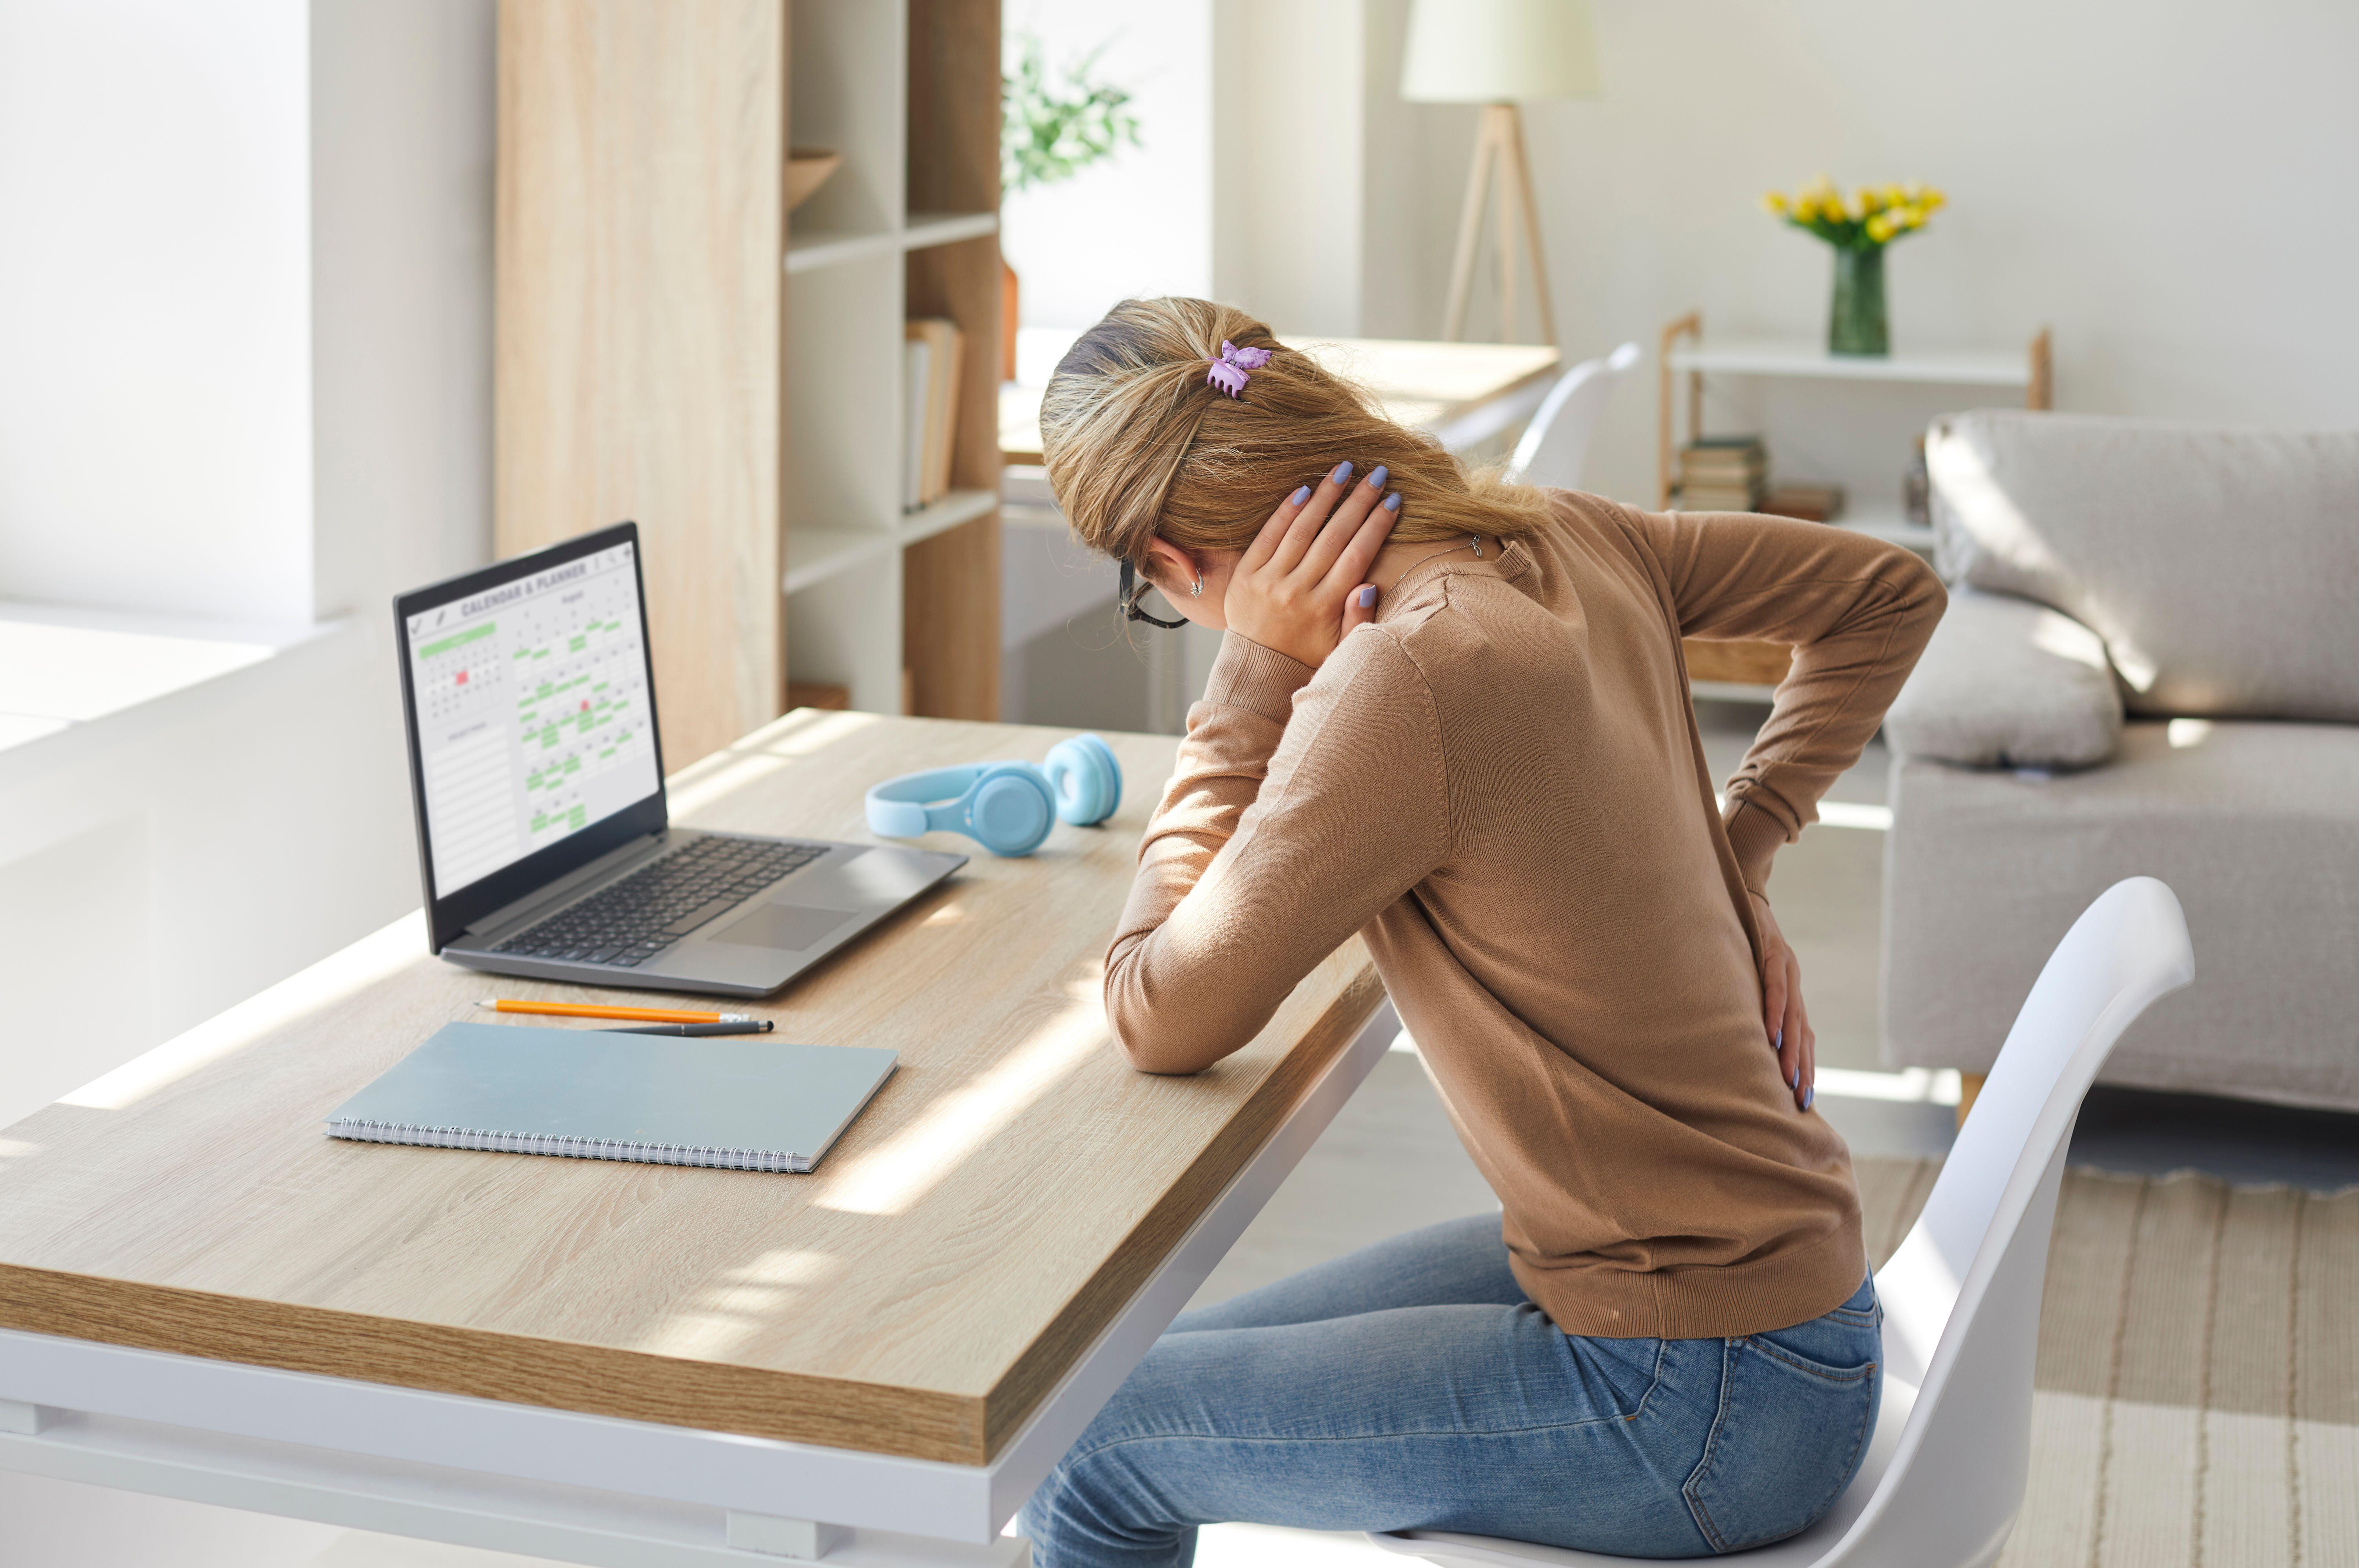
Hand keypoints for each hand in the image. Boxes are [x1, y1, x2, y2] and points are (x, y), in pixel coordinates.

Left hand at [1223, 461, 1399, 667]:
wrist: (1256, 669)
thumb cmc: (1305, 656)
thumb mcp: (1339, 648)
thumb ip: (1358, 619)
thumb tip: (1367, 585)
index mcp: (1323, 608)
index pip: (1357, 556)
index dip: (1377, 525)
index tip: (1394, 500)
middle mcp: (1296, 591)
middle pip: (1334, 536)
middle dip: (1358, 501)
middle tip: (1378, 473)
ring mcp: (1268, 580)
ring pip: (1302, 529)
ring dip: (1325, 495)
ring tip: (1344, 469)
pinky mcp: (1245, 575)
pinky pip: (1268, 535)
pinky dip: (1285, 511)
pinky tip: (1304, 489)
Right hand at [1751, 891, 1815, 1110]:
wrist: (1740, 889)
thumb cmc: (1736, 935)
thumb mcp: (1742, 973)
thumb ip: (1747, 999)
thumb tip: (1738, 1032)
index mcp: (1788, 990)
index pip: (1802, 1034)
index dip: (1805, 1065)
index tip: (1804, 1098)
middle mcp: (1793, 982)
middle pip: (1803, 1032)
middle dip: (1802, 1068)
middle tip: (1801, 1100)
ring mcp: (1787, 966)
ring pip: (1794, 1016)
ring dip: (1792, 1049)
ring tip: (1789, 1079)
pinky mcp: (1774, 951)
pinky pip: (1776, 988)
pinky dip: (1775, 1013)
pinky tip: (1773, 1037)